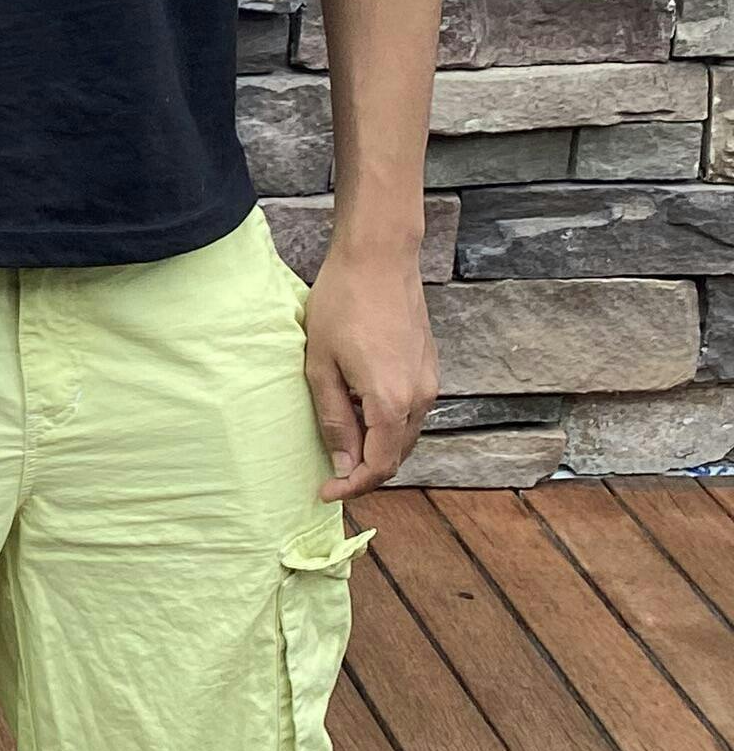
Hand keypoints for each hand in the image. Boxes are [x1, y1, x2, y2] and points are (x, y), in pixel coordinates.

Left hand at [303, 243, 438, 499]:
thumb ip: (334, 419)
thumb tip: (341, 465)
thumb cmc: (342, 305)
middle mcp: (420, 398)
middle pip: (396, 456)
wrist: (379, 259)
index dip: (352, 486)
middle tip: (328, 472)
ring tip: (341, 441)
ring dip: (376, 448)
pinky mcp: (430, 369)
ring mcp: (429, 383)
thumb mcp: (321, 366)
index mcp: (391, 401)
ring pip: (405, 436)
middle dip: (364, 471)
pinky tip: (360, 411)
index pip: (379, 466)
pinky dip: (387, 425)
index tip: (325, 491)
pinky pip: (411, 413)